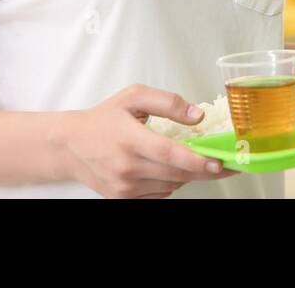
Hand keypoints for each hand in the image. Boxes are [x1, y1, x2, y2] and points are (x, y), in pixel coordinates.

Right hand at [58, 84, 235, 198]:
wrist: (69, 145)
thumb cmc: (103, 118)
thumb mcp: (134, 96)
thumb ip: (168, 102)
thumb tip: (197, 115)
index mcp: (130, 139)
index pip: (170, 154)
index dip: (198, 161)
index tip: (219, 163)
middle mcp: (126, 167)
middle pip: (175, 173)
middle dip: (204, 170)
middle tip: (224, 163)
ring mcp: (124, 187)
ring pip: (170, 185)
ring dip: (186, 174)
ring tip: (192, 159)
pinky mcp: (122, 198)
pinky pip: (158, 194)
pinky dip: (170, 181)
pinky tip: (168, 168)